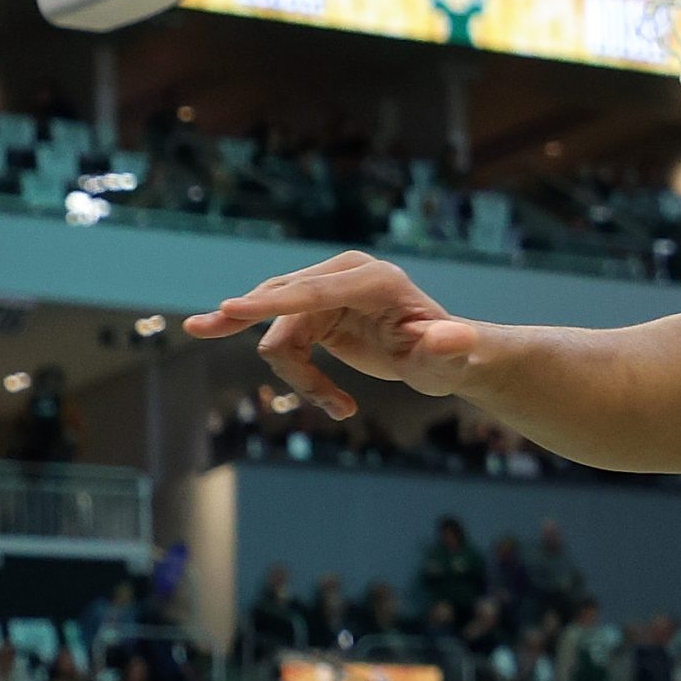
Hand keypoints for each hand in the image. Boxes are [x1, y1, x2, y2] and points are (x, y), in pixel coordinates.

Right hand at [181, 250, 481, 418]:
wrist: (437, 354)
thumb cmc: (444, 356)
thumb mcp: (447, 358)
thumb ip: (447, 348)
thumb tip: (453, 338)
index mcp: (373, 278)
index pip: (310, 291)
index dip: (269, 303)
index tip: (226, 309)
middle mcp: (344, 274)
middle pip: (283, 312)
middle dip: (276, 350)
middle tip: (262, 364)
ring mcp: (324, 287)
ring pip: (277, 334)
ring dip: (301, 377)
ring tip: (342, 407)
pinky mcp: (312, 307)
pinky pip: (282, 343)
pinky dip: (298, 375)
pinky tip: (333, 402)